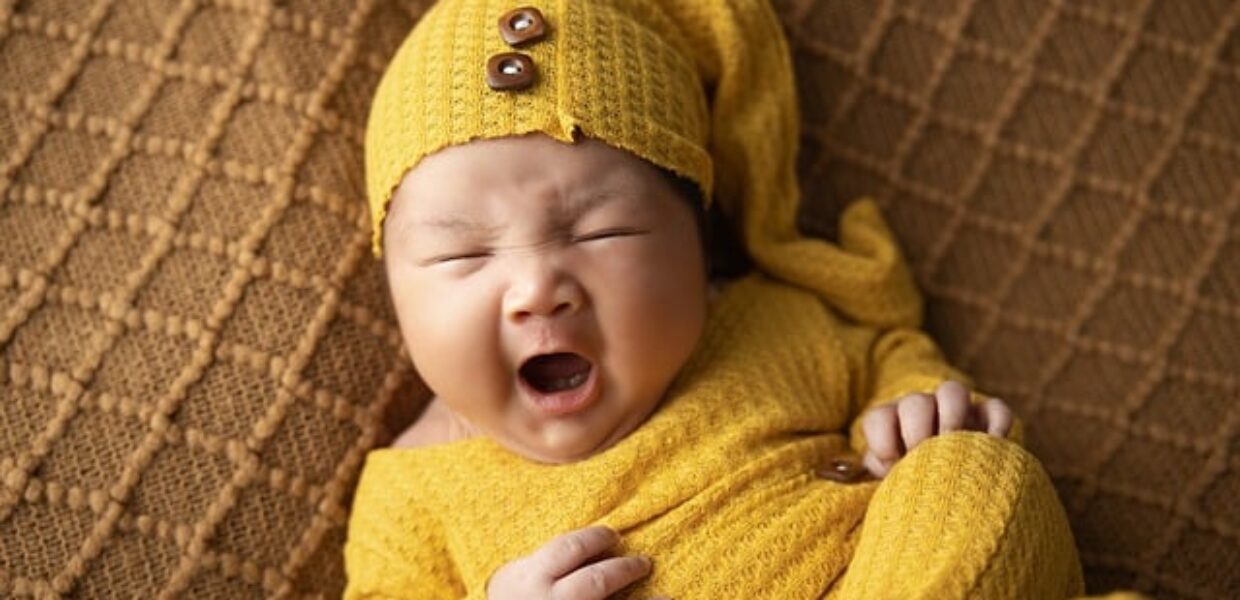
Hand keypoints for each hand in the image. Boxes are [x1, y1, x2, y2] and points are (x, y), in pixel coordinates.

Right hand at [487, 525, 659, 599]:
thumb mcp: (514, 575)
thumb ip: (546, 560)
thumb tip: (590, 543)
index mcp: (534, 577)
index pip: (571, 548)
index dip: (597, 537)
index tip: (613, 535)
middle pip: (596, 581)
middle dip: (625, 568)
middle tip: (644, 562)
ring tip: (664, 598)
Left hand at [860, 380, 1011, 477]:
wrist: (949, 499)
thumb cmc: (911, 490)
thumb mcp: (889, 484)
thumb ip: (878, 476)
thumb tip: (875, 475)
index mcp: (891, 424)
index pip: (878, 418)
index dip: (883, 442)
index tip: (893, 465)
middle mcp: (921, 411)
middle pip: (915, 402)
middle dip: (917, 431)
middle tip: (923, 458)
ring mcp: (955, 411)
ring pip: (953, 392)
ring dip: (952, 418)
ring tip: (955, 451)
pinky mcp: (988, 419)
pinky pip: (996, 409)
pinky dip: (996, 425)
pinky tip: (992, 449)